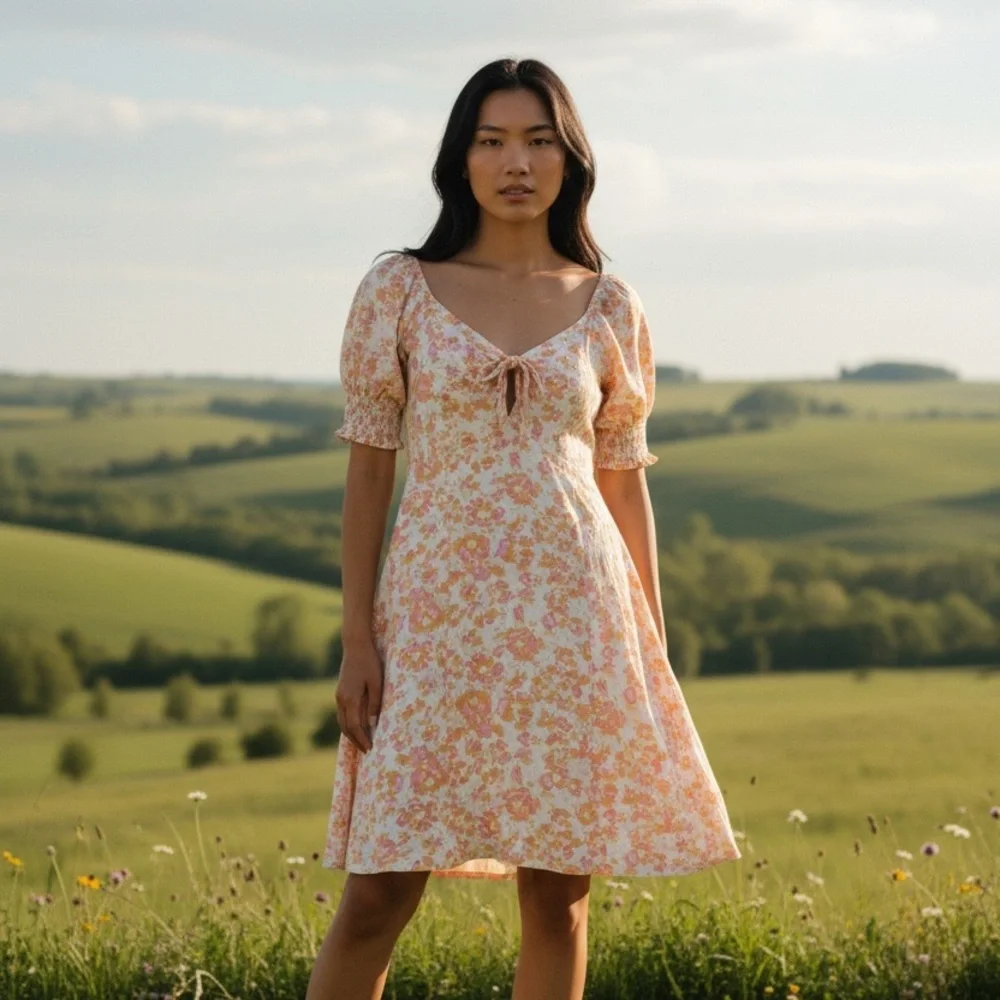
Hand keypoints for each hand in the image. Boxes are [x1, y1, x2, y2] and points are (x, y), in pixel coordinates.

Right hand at [335, 638, 383, 753]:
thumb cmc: (370, 662)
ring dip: (351, 734)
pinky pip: (342, 714)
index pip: (355, 726)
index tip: (370, 749)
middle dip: (356, 741)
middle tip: (366, 751)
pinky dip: (348, 724)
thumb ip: (374, 703)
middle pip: (346, 727)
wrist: (355, 645)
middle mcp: (341, 699)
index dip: (362, 739)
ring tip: (361, 743)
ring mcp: (338, 696)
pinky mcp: (340, 692)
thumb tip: (373, 723)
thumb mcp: (376, 682)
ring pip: (342, 721)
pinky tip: (357, 727)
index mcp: (350, 698)